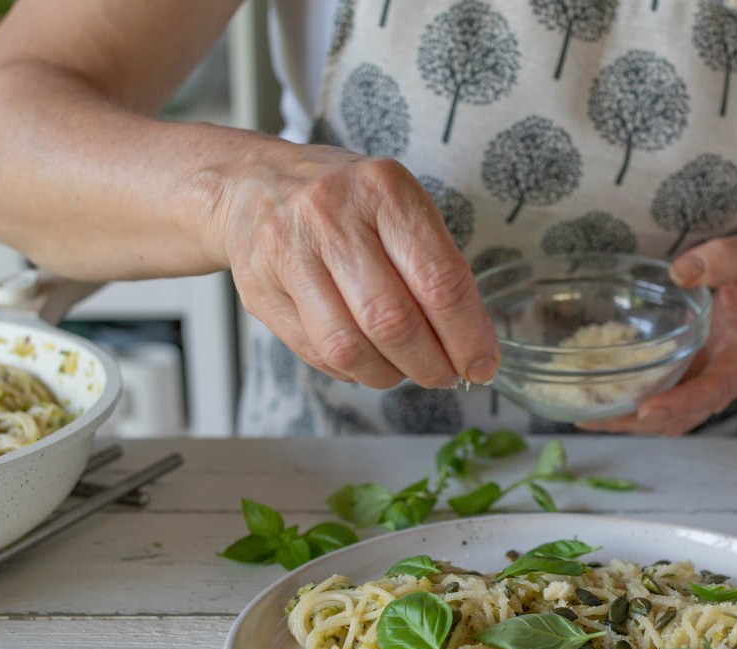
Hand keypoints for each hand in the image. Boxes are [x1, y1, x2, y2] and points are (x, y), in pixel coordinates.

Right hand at [218, 144, 498, 388]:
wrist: (254, 185)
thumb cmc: (345, 202)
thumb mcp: (398, 206)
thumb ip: (434, 264)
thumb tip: (470, 343)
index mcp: (383, 189)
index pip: (438, 279)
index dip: (467, 335)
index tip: (482, 364)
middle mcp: (331, 215)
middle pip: (394, 321)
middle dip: (431, 364)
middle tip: (446, 375)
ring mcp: (289, 252)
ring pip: (350, 346)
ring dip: (389, 374)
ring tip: (405, 371)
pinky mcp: (259, 289)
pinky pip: (316, 353)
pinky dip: (352, 370)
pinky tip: (366, 360)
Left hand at [578, 234, 736, 435]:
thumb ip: (724, 261)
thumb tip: (681, 271)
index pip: (711, 391)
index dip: (678, 403)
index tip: (644, 409)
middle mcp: (725, 378)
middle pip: (681, 417)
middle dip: (636, 422)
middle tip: (589, 418)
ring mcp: (710, 379)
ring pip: (670, 415)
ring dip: (630, 420)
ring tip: (583, 414)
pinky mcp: (698, 372)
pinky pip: (666, 397)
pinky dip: (636, 402)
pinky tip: (602, 393)